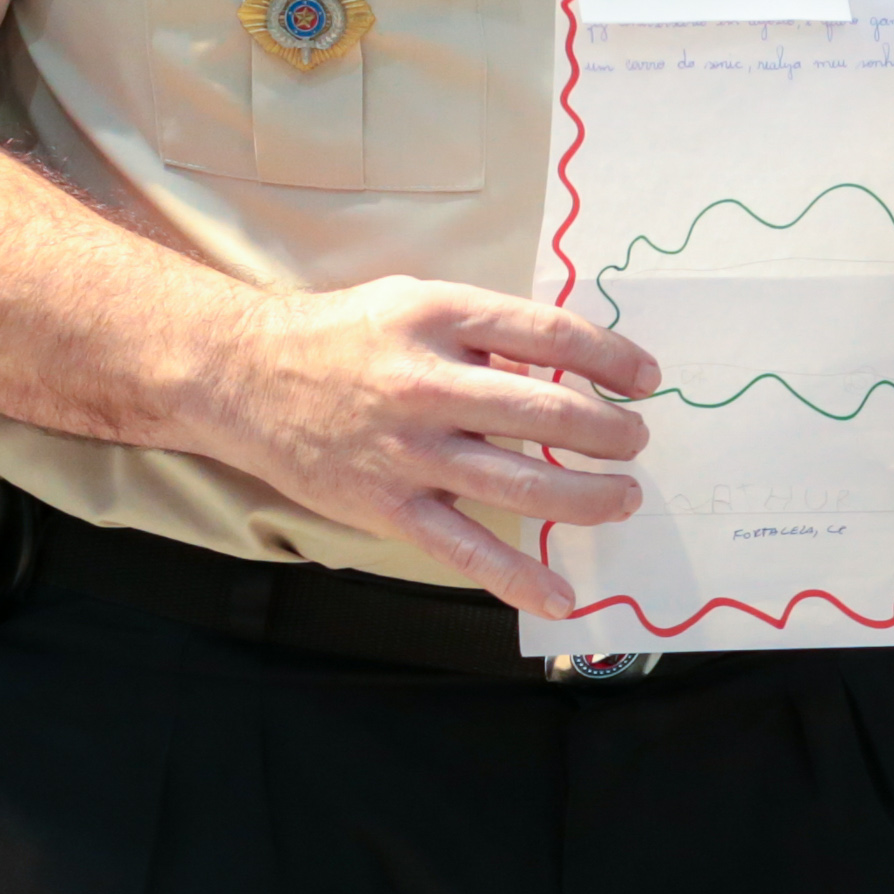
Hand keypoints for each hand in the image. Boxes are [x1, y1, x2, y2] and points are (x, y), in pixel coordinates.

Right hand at [189, 276, 660, 618]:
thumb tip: (568, 359)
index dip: (611, 358)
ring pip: (519, 481)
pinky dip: (516, 575)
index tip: (646, 378)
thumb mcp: (419, 300)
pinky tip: (559, 594)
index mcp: (443, 318)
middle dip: (609, 432)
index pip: (550, 335)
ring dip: (586, 495)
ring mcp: (408, 451)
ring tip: (621, 497)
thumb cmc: (347, 335)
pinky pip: (463, 548)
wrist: (247, 375)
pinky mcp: (388, 506)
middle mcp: (428, 384)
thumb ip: (488, 329)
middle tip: (636, 442)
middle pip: (546, 410)